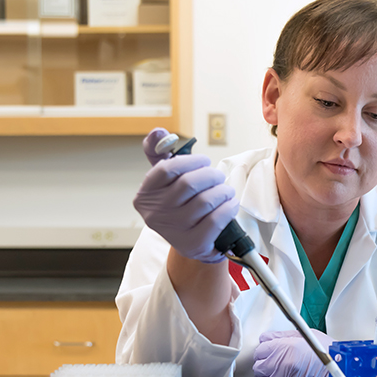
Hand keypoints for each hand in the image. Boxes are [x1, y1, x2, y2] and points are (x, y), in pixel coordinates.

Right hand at [134, 128, 238, 262]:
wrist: (192, 242)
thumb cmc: (180, 206)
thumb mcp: (166, 181)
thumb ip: (160, 153)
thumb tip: (158, 132)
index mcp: (146, 195)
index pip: (167, 169)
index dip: (191, 161)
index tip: (204, 161)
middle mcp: (155, 215)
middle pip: (189, 184)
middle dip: (211, 175)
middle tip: (218, 176)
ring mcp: (174, 232)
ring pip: (205, 201)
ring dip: (223, 191)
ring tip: (226, 191)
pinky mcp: (193, 245)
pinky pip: (216, 220)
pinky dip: (228, 208)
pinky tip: (230, 205)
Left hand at [253, 330, 332, 376]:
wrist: (343, 374)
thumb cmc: (329, 355)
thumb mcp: (307, 337)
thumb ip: (282, 336)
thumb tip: (266, 339)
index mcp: (286, 348)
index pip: (259, 351)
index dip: (265, 352)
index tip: (270, 354)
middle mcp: (283, 365)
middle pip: (258, 367)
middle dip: (266, 366)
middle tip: (278, 365)